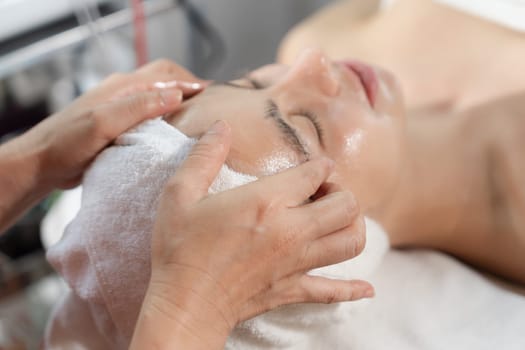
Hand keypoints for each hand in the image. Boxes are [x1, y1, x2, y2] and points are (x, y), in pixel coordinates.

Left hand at [18, 60, 204, 189]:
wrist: (42, 164)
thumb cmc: (67, 143)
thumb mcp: (104, 122)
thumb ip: (139, 106)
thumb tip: (176, 93)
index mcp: (123, 87)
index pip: (166, 74)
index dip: (192, 81)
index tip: (215, 95)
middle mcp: (124, 94)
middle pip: (164, 80)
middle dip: (188, 86)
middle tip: (210, 104)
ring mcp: (121, 109)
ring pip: (157, 98)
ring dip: (178, 102)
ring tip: (198, 117)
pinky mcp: (119, 125)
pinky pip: (149, 116)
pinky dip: (166, 118)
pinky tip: (174, 134)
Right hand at [132, 121, 371, 349]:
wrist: (184, 304)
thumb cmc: (179, 248)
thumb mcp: (180, 194)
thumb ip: (205, 156)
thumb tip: (221, 126)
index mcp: (266, 201)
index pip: (316, 173)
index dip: (320, 166)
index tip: (313, 169)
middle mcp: (291, 230)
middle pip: (346, 205)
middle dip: (341, 193)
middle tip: (322, 194)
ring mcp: (296, 262)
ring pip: (351, 242)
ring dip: (353, 228)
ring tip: (336, 222)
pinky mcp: (292, 289)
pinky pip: (334, 291)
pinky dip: (352, 289)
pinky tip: (366, 288)